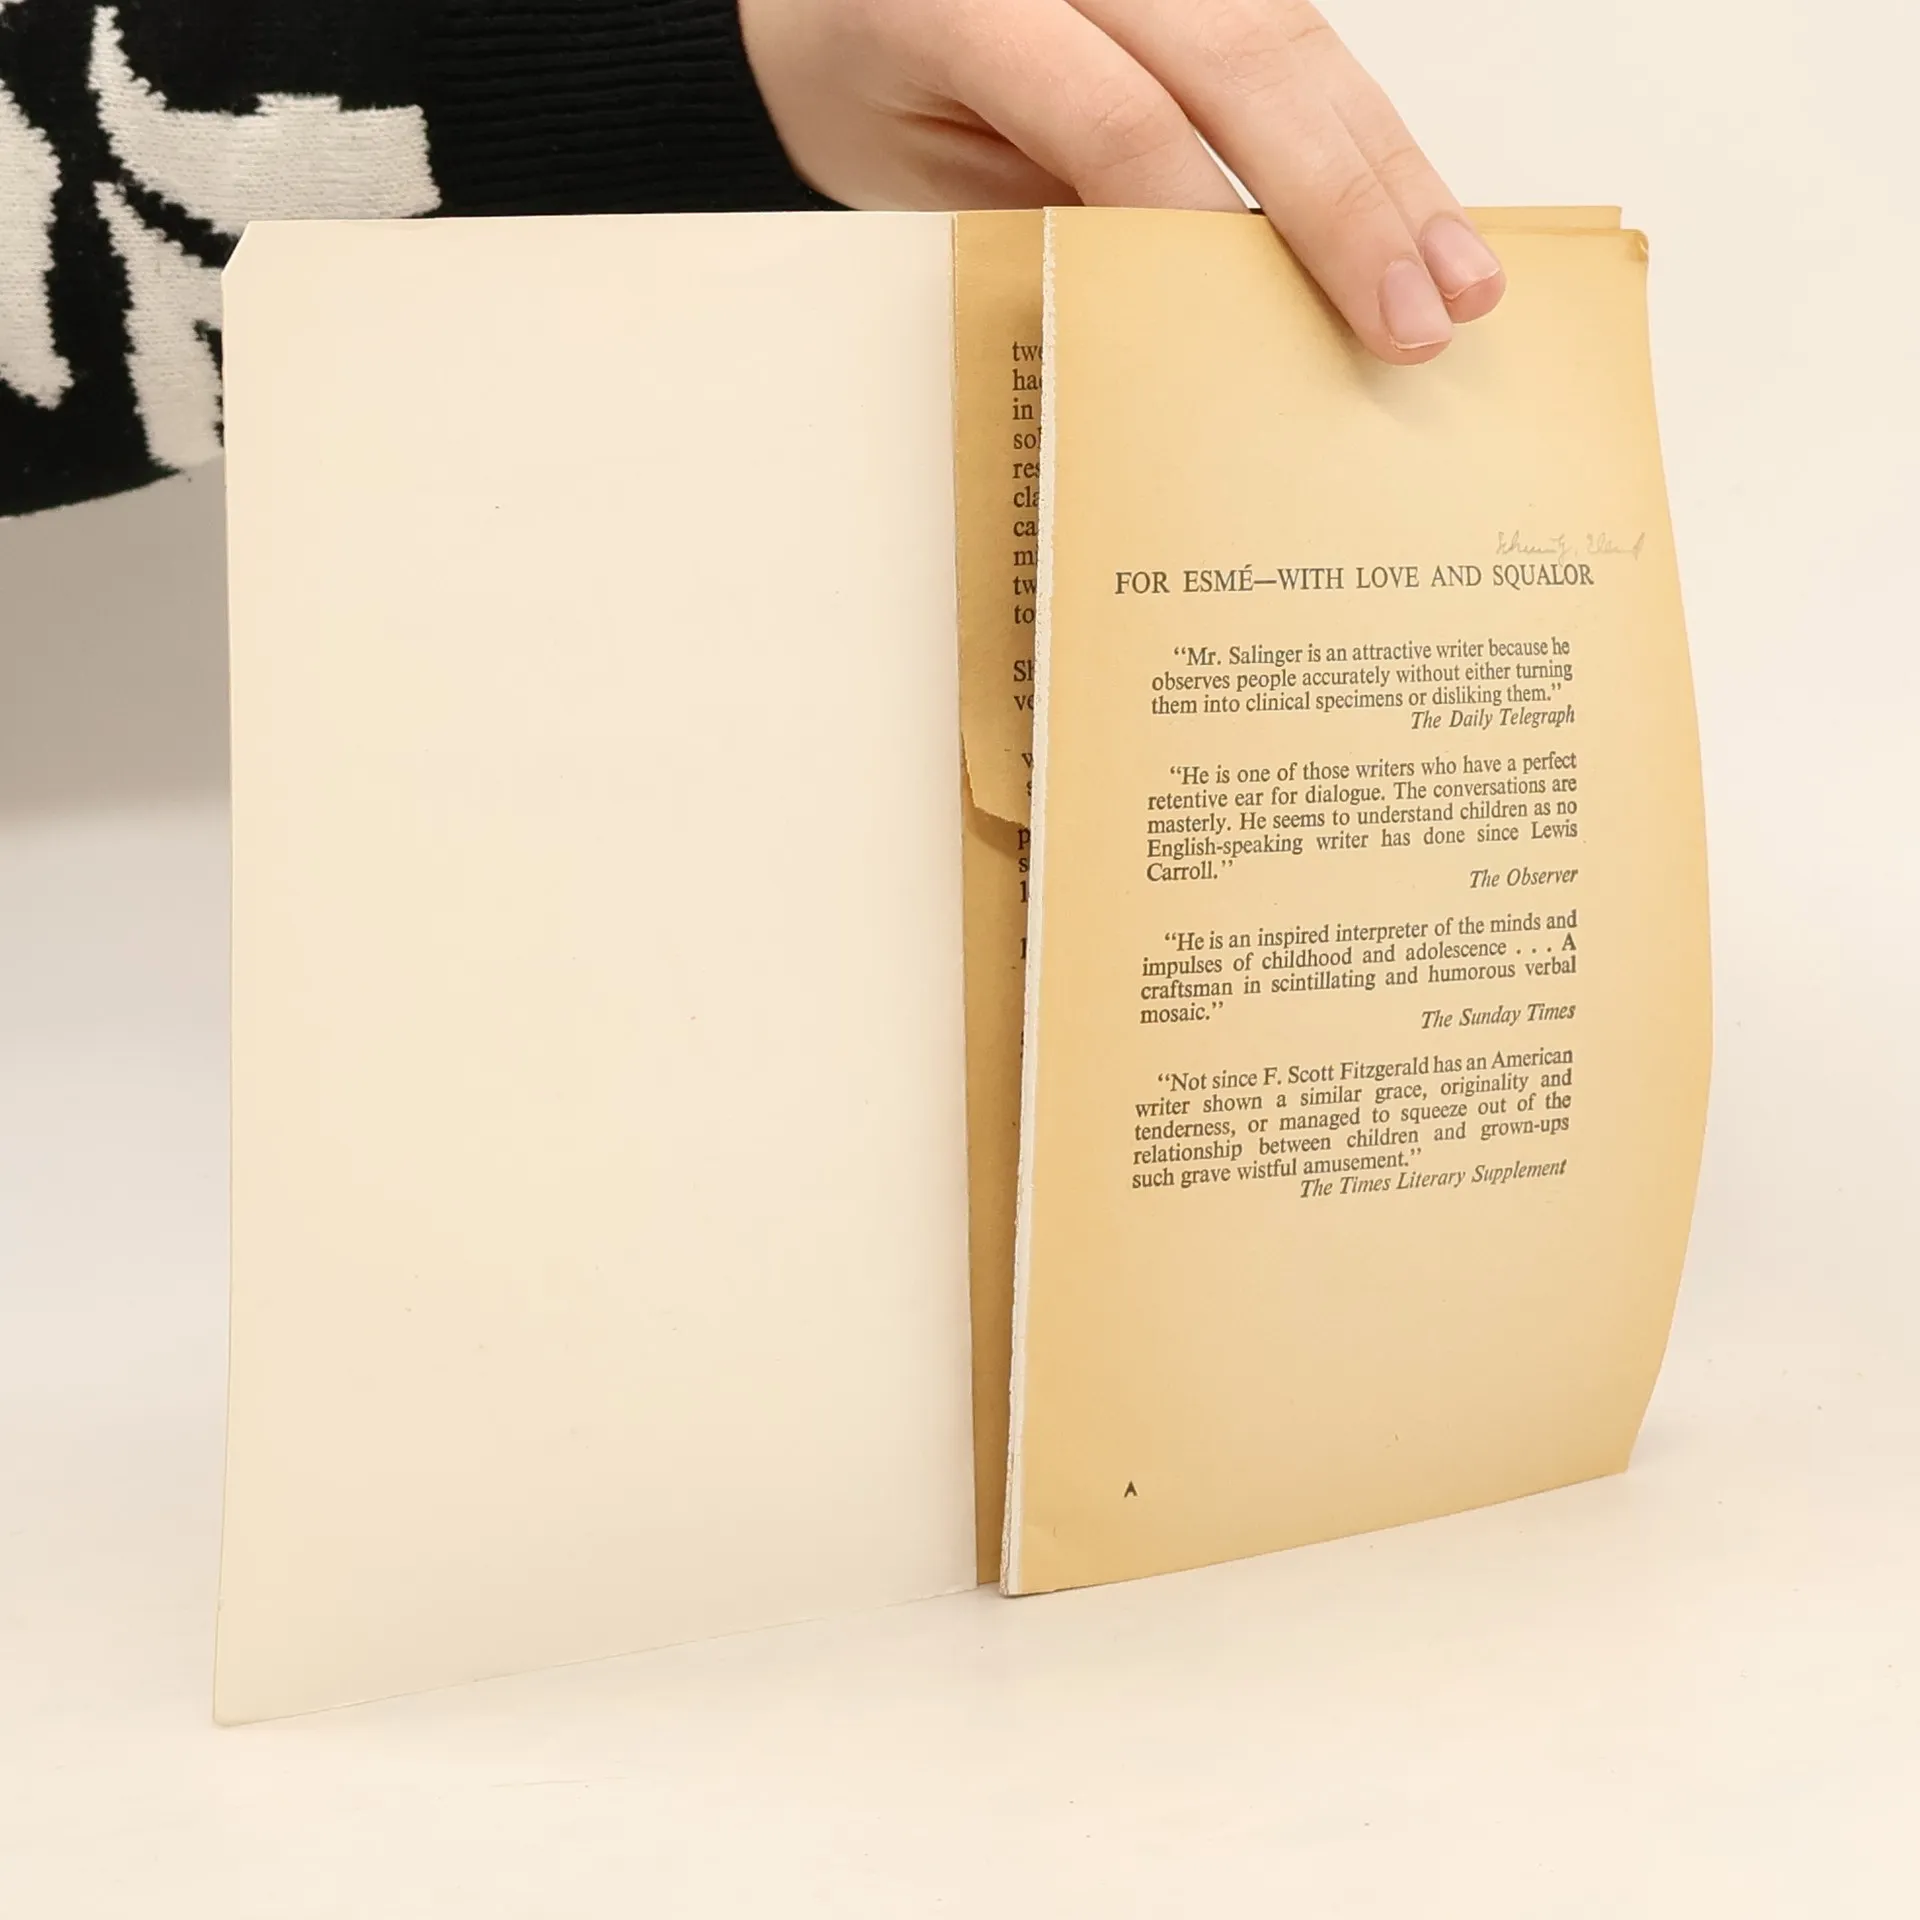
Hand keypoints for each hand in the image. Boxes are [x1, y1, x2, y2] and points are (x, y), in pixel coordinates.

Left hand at [739, 0, 1503, 363]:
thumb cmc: (866, 86)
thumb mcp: (922, 179)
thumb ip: (1050, 215)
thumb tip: (1189, 309)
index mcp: (960, 1)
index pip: (1116, 117)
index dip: (1207, 227)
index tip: (1275, 336)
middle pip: (1243, 55)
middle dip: (1346, 198)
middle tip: (1420, 316)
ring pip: (1293, 31)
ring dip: (1389, 160)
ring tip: (1459, 273)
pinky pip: (1290, 26)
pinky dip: (1358, 123)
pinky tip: (1414, 203)